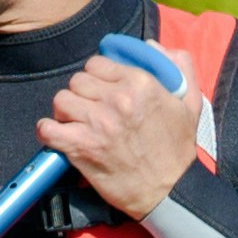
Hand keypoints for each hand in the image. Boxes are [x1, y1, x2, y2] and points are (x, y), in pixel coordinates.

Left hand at [38, 48, 205, 217]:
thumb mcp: (190, 103)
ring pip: (61, 100)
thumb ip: (179, 67)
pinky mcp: (82, 147)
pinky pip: (48, 129)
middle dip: (80, 95)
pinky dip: (47, 132)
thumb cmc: (178, 150)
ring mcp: (97, 123)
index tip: (99, 92)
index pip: (97, 63)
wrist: (170, 191)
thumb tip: (151, 45)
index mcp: (140, 83)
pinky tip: (57, 136)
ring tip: (75, 124)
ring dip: (65, 113)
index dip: (95, 77)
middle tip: (87, 110)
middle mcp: (117, 99)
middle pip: (77, 81)